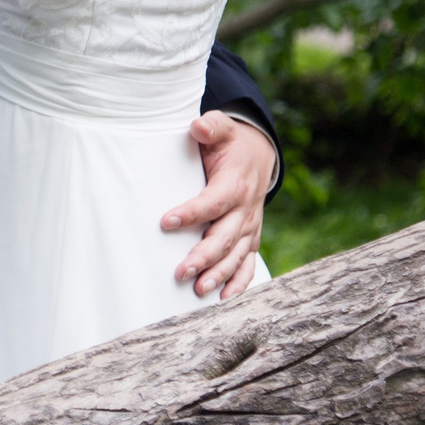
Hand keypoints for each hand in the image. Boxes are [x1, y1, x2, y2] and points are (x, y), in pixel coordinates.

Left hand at [165, 114, 272, 298]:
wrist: (259, 154)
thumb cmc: (231, 143)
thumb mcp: (222, 128)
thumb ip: (211, 127)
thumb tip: (198, 126)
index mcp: (235, 184)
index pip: (212, 202)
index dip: (191, 213)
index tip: (165, 222)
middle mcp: (245, 210)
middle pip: (224, 237)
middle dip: (204, 256)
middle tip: (180, 272)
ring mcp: (249, 226)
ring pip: (236, 255)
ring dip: (218, 275)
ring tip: (198, 289)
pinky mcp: (250, 237)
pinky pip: (248, 263)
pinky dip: (239, 282)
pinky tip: (224, 298)